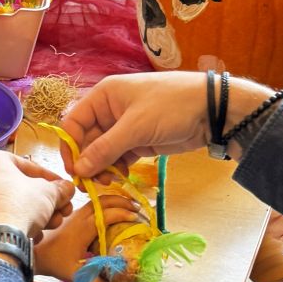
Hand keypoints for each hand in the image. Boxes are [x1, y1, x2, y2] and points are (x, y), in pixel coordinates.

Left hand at [0, 150, 73, 241]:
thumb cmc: (19, 205)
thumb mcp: (48, 193)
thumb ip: (59, 189)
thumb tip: (67, 189)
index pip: (27, 165)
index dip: (50, 178)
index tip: (63, 188)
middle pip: (18, 188)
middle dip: (44, 202)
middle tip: (61, 211)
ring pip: (8, 206)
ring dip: (34, 215)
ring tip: (52, 225)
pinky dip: (15, 226)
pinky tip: (33, 236)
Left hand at [34, 195, 136, 281]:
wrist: (35, 253)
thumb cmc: (55, 262)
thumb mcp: (76, 275)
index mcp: (85, 227)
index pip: (109, 214)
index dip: (125, 215)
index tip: (137, 220)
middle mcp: (81, 216)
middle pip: (106, 200)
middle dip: (124, 202)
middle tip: (139, 209)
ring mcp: (76, 212)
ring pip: (99, 199)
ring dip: (116, 200)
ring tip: (130, 206)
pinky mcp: (73, 214)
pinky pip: (93, 203)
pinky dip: (106, 203)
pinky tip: (113, 210)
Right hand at [63, 72, 275, 178]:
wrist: (211, 110)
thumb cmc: (171, 106)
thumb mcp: (136, 127)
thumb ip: (105, 149)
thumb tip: (79, 170)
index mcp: (103, 96)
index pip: (74, 123)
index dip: (70, 147)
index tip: (75, 171)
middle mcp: (110, 110)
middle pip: (86, 141)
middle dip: (88, 162)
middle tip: (91, 185)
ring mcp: (124, 127)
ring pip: (102, 152)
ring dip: (101, 168)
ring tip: (108, 182)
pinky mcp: (139, 141)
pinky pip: (118, 157)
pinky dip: (116, 168)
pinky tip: (120, 178)